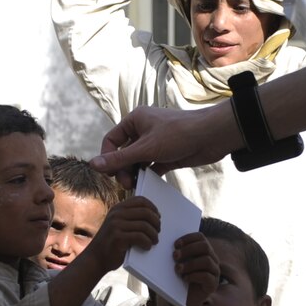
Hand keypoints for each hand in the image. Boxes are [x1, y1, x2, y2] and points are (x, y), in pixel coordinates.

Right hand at [78, 196, 161, 274]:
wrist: (95, 259)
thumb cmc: (112, 244)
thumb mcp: (118, 226)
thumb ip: (131, 219)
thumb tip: (154, 216)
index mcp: (118, 208)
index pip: (140, 200)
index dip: (153, 207)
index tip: (158, 217)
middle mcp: (116, 214)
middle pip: (145, 212)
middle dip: (156, 222)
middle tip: (158, 231)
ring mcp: (116, 225)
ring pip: (144, 225)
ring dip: (153, 234)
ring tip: (154, 241)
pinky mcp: (118, 237)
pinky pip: (140, 237)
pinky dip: (147, 242)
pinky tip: (147, 247)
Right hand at [95, 105, 239, 181]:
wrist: (212, 136)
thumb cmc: (179, 134)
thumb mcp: (146, 148)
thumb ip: (119, 159)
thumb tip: (93, 165)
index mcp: (135, 120)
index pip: (111, 140)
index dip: (108, 157)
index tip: (112, 174)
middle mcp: (143, 130)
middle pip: (123, 153)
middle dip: (122, 169)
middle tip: (126, 184)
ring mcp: (155, 143)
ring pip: (137, 161)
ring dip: (134, 173)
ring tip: (136, 185)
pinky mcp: (167, 155)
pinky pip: (150, 167)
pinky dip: (147, 176)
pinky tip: (147, 184)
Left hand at [169, 232, 218, 305]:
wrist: (181, 300)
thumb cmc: (176, 279)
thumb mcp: (175, 264)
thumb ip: (174, 254)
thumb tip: (163, 244)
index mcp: (203, 251)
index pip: (200, 237)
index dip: (188, 238)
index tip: (175, 244)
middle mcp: (212, 259)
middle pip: (205, 247)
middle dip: (188, 249)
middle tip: (175, 255)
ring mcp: (214, 272)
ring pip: (207, 261)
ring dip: (190, 264)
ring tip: (178, 269)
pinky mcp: (213, 285)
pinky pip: (207, 276)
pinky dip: (194, 276)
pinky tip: (185, 278)